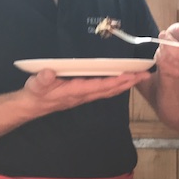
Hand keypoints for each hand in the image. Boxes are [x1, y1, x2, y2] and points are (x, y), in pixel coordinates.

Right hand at [23, 68, 147, 111]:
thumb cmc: (36, 93)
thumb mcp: (36, 85)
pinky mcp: (84, 94)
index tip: (130, 75)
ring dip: (126, 84)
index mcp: (76, 91)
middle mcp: (84, 95)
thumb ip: (42, 79)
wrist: (33, 105)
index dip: (115, 81)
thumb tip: (48, 73)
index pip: (100, 86)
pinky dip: (117, 85)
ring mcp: (85, 96)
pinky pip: (105, 90)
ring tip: (140, 77)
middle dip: (129, 82)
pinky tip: (124, 81)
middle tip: (146, 75)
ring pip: (110, 91)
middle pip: (111, 89)